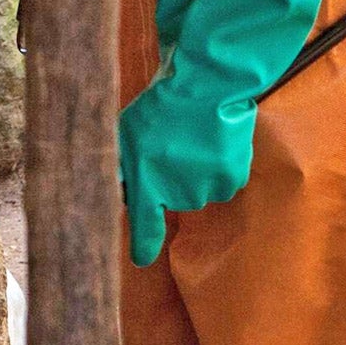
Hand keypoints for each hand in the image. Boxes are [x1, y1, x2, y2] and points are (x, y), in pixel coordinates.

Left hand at [117, 78, 251, 266]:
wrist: (204, 86)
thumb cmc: (159, 105)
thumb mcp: (126, 133)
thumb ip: (121, 166)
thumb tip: (114, 186)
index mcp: (147, 183)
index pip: (143, 228)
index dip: (142, 246)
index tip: (140, 259)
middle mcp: (177, 194)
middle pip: (174, 199)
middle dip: (171, 179)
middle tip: (171, 145)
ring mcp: (206, 188)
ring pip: (200, 189)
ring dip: (196, 171)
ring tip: (192, 137)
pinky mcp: (231, 178)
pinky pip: (223, 180)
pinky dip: (220, 164)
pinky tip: (213, 139)